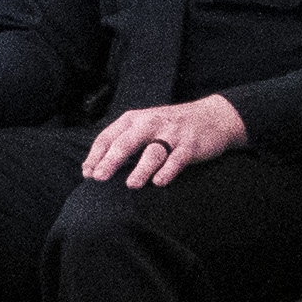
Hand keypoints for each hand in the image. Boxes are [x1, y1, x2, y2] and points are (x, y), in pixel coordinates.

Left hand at [81, 92, 248, 188]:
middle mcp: (150, 124)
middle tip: (99, 178)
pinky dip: (169, 170)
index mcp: (132, 120)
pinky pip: (178, 158)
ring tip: (131, 184)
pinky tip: (159, 182)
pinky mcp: (191, 144)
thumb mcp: (143, 127)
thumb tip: (91, 170)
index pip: (107, 137)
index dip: (96, 156)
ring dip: (141, 168)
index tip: (88, 174)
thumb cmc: (169, 127)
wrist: (213, 116)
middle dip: (111, 161)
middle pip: (126, 143)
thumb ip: (120, 143)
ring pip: (153, 152)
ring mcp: (171, 134)